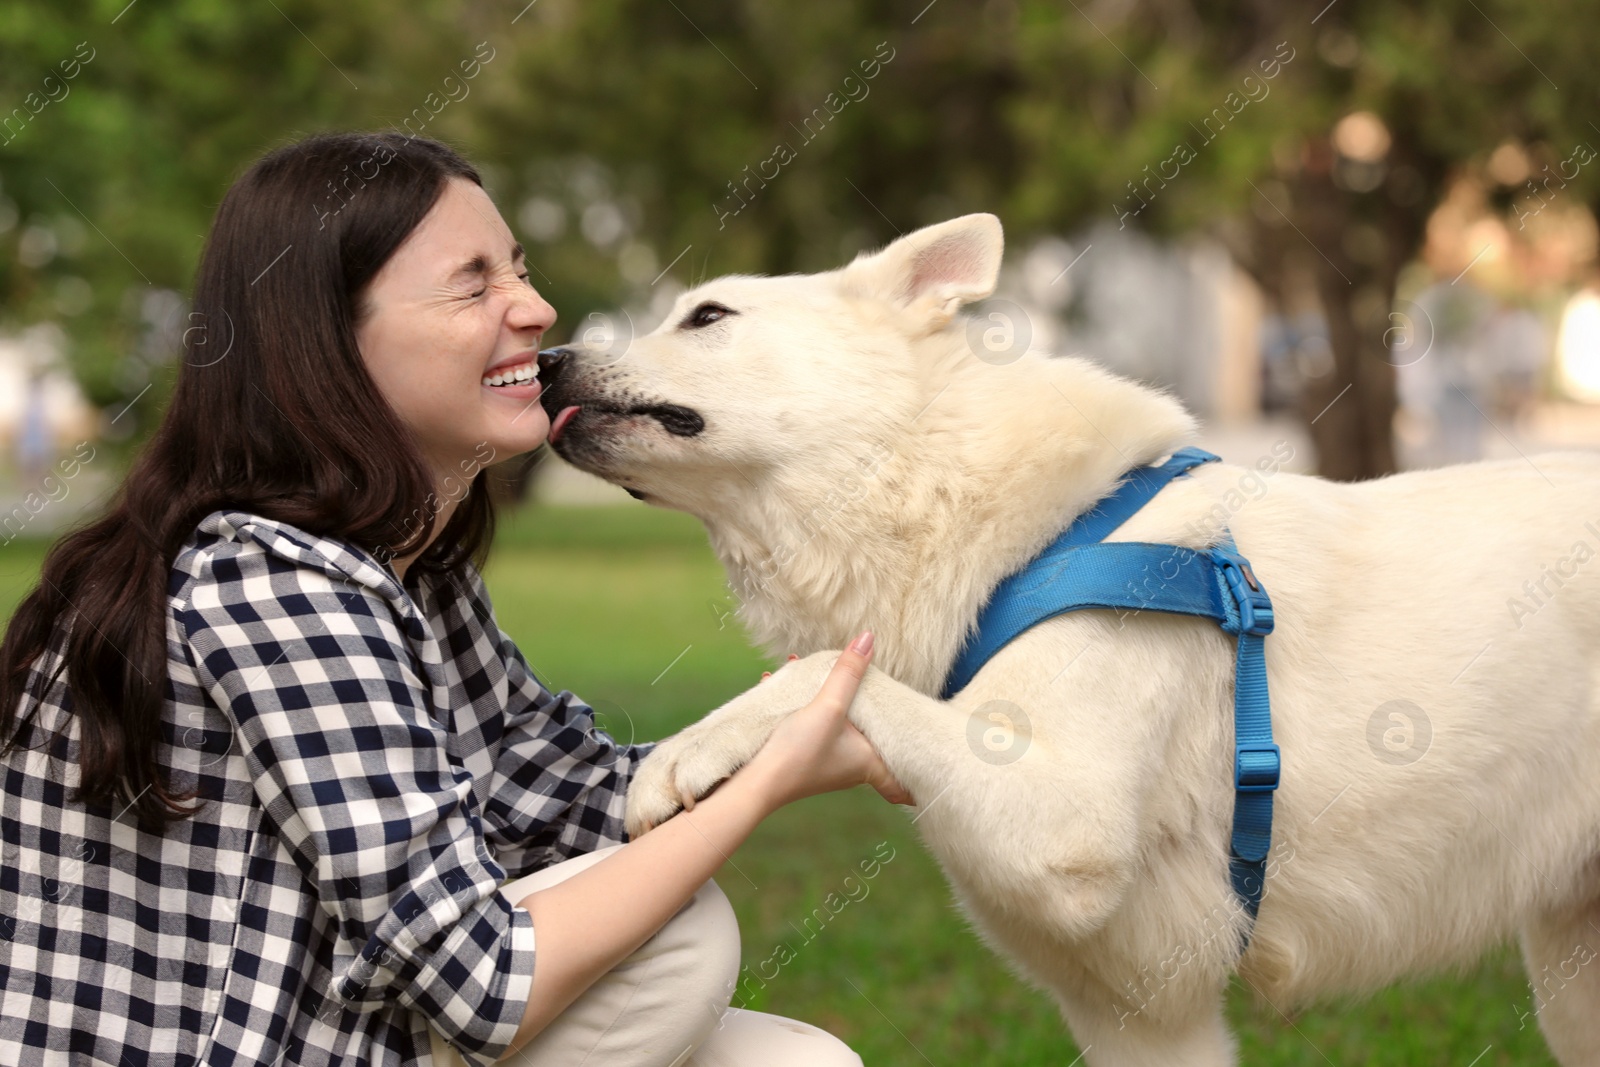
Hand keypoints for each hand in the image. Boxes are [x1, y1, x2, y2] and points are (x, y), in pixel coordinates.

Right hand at [745, 632, 913, 809]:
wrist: (754, 781)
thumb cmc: (798, 752)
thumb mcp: (828, 706)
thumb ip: (847, 672)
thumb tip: (868, 639)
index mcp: (868, 762)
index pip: (903, 779)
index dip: (917, 778)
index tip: (934, 766)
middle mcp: (852, 766)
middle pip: (875, 738)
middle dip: (876, 714)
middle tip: (887, 699)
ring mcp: (829, 762)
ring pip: (843, 727)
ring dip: (835, 700)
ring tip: (822, 673)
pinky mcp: (806, 754)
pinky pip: (816, 724)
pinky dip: (809, 705)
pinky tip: (785, 681)